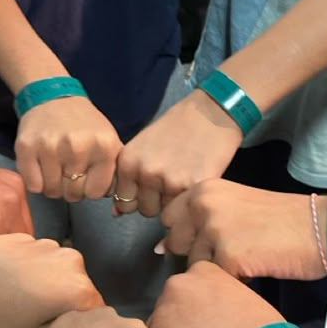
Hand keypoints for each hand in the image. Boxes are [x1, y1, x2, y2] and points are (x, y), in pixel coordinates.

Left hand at [0, 235, 103, 327]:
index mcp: (79, 290)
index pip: (95, 312)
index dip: (79, 326)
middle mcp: (73, 262)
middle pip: (79, 288)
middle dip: (65, 302)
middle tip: (36, 318)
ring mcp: (50, 244)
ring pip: (59, 271)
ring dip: (48, 284)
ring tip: (18, 298)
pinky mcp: (28, 235)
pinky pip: (40, 258)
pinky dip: (31, 269)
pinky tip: (6, 280)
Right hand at [15, 98, 121, 201]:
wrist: (53, 97)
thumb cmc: (84, 124)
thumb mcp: (108, 140)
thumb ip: (114, 169)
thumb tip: (115, 197)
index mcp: (104, 147)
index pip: (96, 193)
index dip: (90, 189)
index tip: (86, 178)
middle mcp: (78, 147)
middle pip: (73, 194)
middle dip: (71, 188)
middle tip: (68, 172)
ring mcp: (51, 147)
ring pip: (52, 191)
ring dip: (53, 185)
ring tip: (56, 167)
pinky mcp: (26, 148)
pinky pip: (33, 185)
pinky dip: (36, 181)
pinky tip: (42, 166)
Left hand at [114, 90, 242, 217]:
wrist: (210, 114)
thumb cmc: (176, 128)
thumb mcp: (142, 147)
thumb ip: (128, 178)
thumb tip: (116, 213)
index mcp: (128, 163)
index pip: (124, 203)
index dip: (138, 198)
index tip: (150, 187)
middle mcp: (145, 173)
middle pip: (145, 210)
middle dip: (156, 201)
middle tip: (170, 181)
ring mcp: (170, 181)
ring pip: (166, 213)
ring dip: (174, 203)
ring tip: (183, 179)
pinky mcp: (194, 186)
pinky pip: (186, 208)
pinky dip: (190, 200)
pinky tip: (195, 181)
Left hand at [150, 262, 280, 327]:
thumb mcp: (243, 297)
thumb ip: (222, 297)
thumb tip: (218, 311)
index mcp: (203, 270)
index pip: (190, 285)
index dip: (197, 305)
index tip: (206, 318)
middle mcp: (179, 283)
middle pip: (171, 301)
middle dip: (181, 318)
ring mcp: (165, 309)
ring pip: (160, 324)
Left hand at [161, 181, 326, 278]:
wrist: (322, 228)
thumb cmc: (282, 219)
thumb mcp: (234, 205)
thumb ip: (200, 219)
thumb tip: (161, 247)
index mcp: (204, 189)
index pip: (168, 218)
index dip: (185, 234)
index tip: (208, 238)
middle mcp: (203, 205)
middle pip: (175, 243)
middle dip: (195, 254)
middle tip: (230, 251)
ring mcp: (214, 230)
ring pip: (194, 266)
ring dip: (215, 271)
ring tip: (246, 260)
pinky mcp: (228, 257)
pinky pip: (216, 281)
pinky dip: (232, 282)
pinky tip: (254, 270)